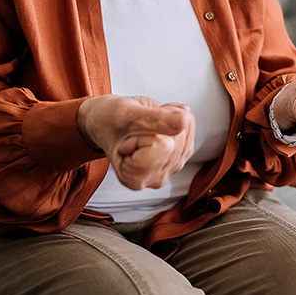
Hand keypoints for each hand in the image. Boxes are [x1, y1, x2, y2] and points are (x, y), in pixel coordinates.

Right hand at [77, 95, 195, 189]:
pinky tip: (156, 123)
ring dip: (166, 117)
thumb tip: (184, 120)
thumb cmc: (109, 120)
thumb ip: (155, 120)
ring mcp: (170, 167)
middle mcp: (155, 178)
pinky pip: (189, 124)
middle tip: (136, 127)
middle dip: (158, 122)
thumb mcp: (125, 116)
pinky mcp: (180, 154)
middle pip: (176, 138)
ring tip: (144, 125)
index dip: (146, 131)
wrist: (106, 120)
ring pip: (185, 129)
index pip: (162, 145)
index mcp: (135, 178)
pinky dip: (174, 115)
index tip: (128, 136)